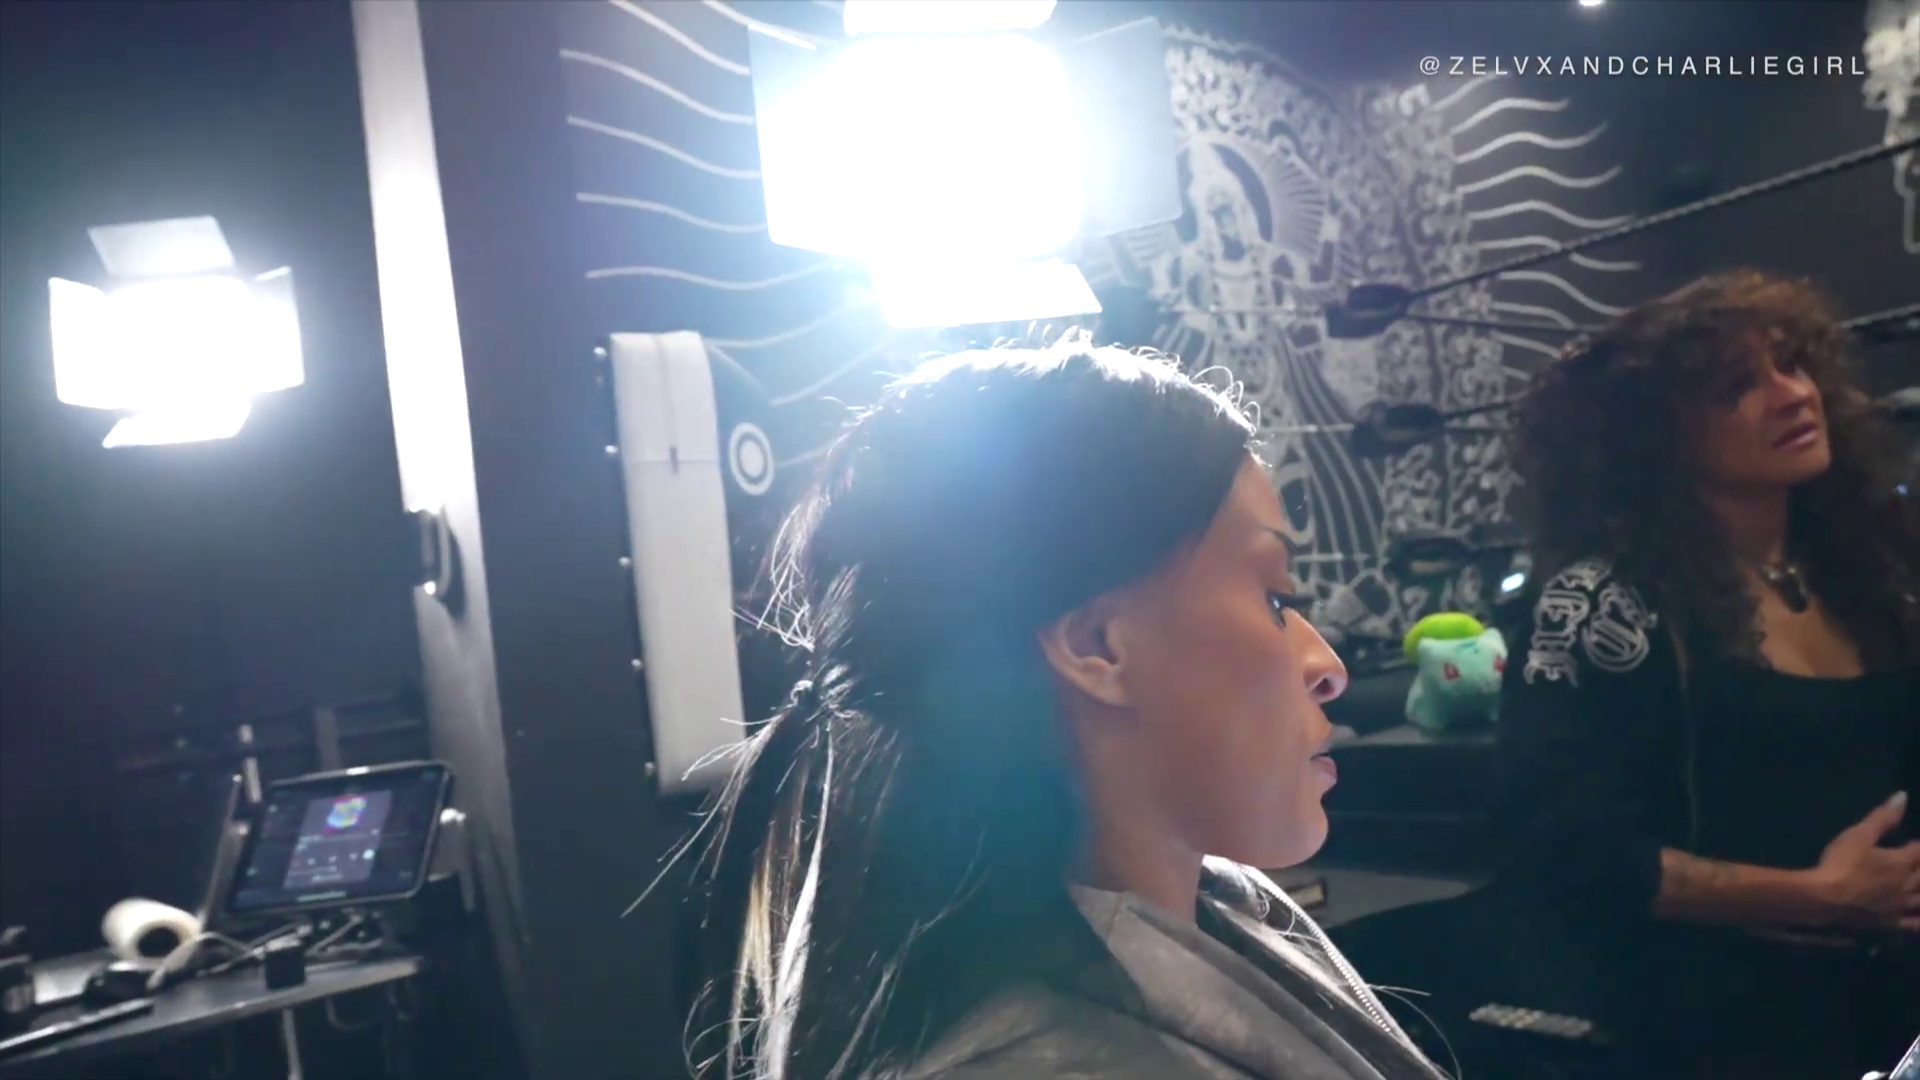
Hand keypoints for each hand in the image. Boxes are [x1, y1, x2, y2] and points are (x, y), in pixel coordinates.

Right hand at [1812, 791, 1919, 933]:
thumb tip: (1903, 796)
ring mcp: (1901, 906)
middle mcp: (1908, 884)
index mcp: (1901, 861)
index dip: (1919, 847)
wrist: (1825, 899)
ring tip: (1918, 887)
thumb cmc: (1841, 863)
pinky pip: (1915, 925)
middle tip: (1918, 864)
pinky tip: (1919, 918)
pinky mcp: (1892, 923)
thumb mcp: (1859, 835)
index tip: (1916, 845)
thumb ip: (1883, 818)